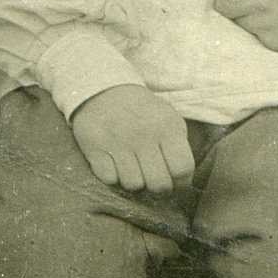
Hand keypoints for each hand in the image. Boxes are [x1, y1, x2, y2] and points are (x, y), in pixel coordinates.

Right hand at [69, 84, 193, 193]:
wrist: (102, 90)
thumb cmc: (141, 110)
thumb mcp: (168, 118)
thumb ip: (178, 146)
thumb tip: (182, 180)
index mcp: (167, 127)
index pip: (182, 169)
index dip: (181, 182)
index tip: (175, 182)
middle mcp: (143, 135)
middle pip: (159, 183)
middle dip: (158, 187)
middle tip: (153, 180)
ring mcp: (117, 142)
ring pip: (133, 184)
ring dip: (134, 181)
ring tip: (133, 170)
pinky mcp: (94, 147)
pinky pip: (109, 178)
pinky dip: (112, 176)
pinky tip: (114, 164)